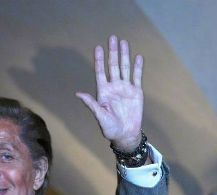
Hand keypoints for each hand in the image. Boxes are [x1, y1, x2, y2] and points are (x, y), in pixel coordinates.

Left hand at [76, 35, 143, 151]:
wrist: (125, 134)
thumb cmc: (110, 128)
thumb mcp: (99, 116)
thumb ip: (91, 103)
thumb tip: (78, 93)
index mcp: (103, 91)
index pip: (100, 72)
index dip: (99, 60)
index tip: (98, 48)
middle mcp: (114, 87)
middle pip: (113, 66)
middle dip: (112, 52)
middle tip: (112, 38)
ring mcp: (125, 88)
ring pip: (124, 68)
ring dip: (124, 55)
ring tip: (124, 42)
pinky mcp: (136, 92)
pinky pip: (137, 77)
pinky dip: (137, 67)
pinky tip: (137, 56)